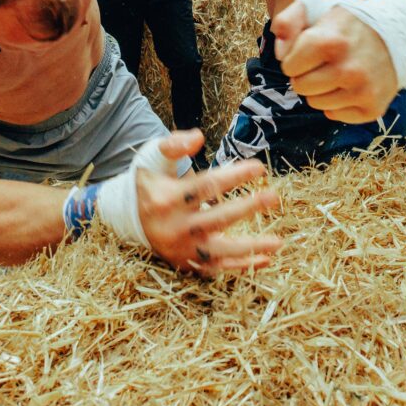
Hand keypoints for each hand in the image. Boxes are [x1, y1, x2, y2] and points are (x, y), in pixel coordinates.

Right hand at [136, 130, 281, 275]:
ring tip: (278, 242)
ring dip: (251, 248)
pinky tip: (264, 260)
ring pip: (219, 252)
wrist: (127, 215)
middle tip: (274, 197)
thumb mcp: (154, 156)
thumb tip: (199, 138)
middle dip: (248, 208)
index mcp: (166, 198)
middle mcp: (174, 227)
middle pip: (217, 219)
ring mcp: (181, 249)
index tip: (259, 167)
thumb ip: (175, 143)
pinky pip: (216, 268)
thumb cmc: (150, 179)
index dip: (234, 176)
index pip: (207, 186)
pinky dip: (241, 267)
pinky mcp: (186, 263)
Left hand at [273, 0, 398, 122]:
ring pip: (316, 103)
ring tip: (337, 72)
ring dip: (321, 90)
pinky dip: (338, 103)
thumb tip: (279, 54)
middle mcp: (347, 69)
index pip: (289, 67)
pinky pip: (336, 115)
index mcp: (328, 42)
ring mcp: (362, 90)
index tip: (308, 51)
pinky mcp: (372, 107)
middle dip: (305, 75)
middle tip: (322, 63)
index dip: (294, 58)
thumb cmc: (348, 20)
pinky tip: (350, 85)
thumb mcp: (314, 6)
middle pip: (300, 87)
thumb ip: (287, 22)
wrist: (397, 32)